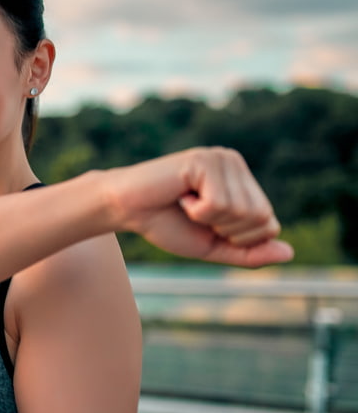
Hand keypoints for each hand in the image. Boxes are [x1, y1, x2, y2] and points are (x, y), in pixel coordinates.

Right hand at [109, 147, 293, 266]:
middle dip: (225, 230)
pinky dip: (197, 211)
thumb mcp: (213, 246)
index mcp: (242, 181)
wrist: (125, 210)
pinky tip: (180, 195)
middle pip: (260, 218)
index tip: (205, 224)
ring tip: (185, 203)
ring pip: (241, 212)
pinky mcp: (204, 160)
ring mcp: (221, 158)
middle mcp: (235, 164)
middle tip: (195, 215)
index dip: (237, 239)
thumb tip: (288, 254)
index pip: (268, 224)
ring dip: (208, 220)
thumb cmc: (166, 224)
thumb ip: (248, 252)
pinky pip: (219, 203)